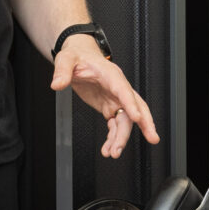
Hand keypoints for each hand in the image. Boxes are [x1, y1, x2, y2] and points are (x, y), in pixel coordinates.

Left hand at [51, 36, 159, 158]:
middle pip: (136, 107)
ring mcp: (115, 99)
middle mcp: (118, 88)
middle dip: (145, 123)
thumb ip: (62, 71)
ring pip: (125, 121)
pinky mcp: (109, 106)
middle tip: (152, 138)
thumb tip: (57, 84)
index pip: (125, 91)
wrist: (79, 57)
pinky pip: (116, 125)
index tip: (137, 118)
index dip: (132, 105)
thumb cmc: (78, 56)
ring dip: (121, 138)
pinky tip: (108, 148)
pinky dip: (113, 137)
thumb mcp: (66, 59)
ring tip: (113, 153)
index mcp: (111, 75)